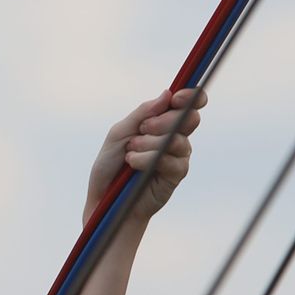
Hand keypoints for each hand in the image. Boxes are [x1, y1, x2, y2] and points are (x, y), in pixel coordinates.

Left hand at [84, 86, 203, 223]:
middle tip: (142, 129)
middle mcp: (175, 137)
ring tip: (130, 152)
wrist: (104, 199)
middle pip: (188, 118)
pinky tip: (133, 164)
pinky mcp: (176, 175)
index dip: (189, 97)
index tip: (176, 98)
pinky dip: (148, 159)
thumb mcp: (119, 133)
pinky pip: (171, 161)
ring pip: (177, 140)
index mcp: (163, 123)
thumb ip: (142, 113)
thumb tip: (167, 95)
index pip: (188, 104)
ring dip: (150, 143)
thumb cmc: (110, 165)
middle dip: (163, 121)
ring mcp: (178, 157)